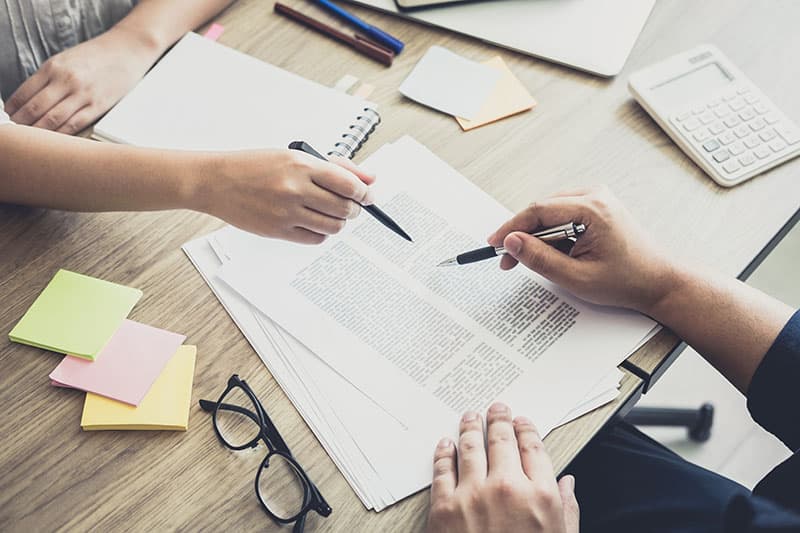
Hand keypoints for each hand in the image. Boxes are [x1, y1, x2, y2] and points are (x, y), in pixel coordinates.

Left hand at [4, 26, 159, 134]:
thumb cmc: (95, 56)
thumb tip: (29, 99)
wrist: (127, 51)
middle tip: (17, 133)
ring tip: (32, 140)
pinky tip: (55, 140)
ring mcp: (83, 94)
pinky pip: (74, 124)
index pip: (24, 93)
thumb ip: (48, 77)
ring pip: (53, 119)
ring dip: (39, 132)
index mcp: (54, 67)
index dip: (13, 109)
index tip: (9, 117)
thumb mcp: (66, 59)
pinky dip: (61, 134)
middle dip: (22, 123)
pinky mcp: (98, 106)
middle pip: (35, 109)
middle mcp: (66, 80)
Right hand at [196, 150, 374, 243]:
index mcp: (301, 165)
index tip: (367, 195)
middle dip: (354, 209)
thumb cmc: (254, 166)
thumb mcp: (294, 156)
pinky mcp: (278, 231)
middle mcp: (295, 189)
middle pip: (344, 208)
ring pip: (333, 226)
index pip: (348, 183)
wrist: (216, 181)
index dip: (364, 192)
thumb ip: (335, 166)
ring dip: (339, 222)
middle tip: (350, 206)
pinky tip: (313, 222)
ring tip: (331, 214)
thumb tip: (369, 178)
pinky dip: (321, 233)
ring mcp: (286, 212)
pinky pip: (314, 239)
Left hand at [427, 403, 578, 532]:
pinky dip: (443, 452)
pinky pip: (442, 470)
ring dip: (470, 427)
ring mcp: (472, 496)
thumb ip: (567, 510)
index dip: (527, 429)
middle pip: (502, 440)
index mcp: (540, 497)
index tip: (522, 421)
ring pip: (470, 447)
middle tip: (497, 408)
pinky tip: (445, 444)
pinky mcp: (443, 508)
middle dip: (499, 419)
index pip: (534, 447)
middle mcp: (507, 488)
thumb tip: (568, 485)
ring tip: (470, 417)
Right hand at [488, 186, 679, 314]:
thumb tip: (512, 242)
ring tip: (534, 261)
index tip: (494, 243)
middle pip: (542, 210)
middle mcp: (595, 196)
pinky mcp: (596, 208)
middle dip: (522, 235)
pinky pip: (562, 216)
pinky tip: (554, 254)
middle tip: (508, 259)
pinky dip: (551, 235)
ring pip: (550, 213)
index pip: (538, 210)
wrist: (658, 282)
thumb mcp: (576, 277)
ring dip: (537, 236)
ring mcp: (597, 199)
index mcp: (592, 209)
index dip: (511, 228)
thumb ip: (540, 259)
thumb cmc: (626, 280)